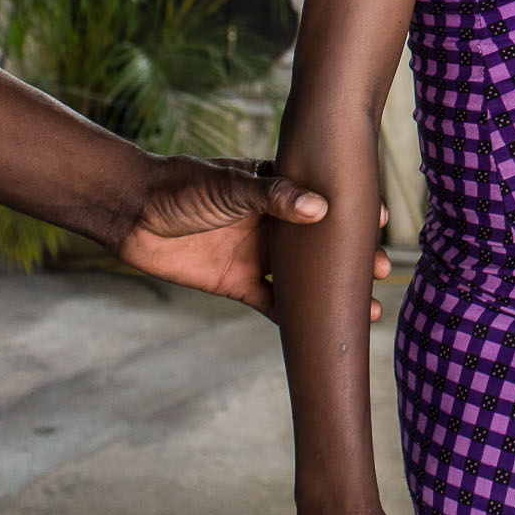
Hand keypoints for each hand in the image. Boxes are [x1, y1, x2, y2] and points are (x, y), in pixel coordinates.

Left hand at [114, 156, 391, 318]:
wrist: (133, 213)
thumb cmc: (181, 185)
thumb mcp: (229, 185)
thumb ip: (273, 196)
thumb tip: (320, 209)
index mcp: (274, 190)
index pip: (322, 199)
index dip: (350, 211)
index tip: (379, 219)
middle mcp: (271, 223)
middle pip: (319, 244)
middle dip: (350, 257)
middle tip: (381, 270)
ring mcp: (256, 254)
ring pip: (303, 277)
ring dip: (330, 291)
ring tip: (366, 307)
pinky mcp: (238, 283)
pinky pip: (272, 302)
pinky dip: (295, 316)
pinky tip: (321, 329)